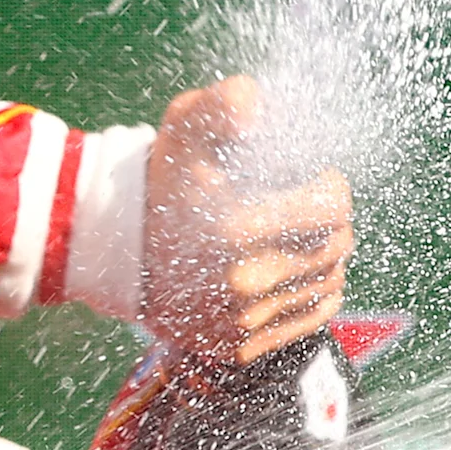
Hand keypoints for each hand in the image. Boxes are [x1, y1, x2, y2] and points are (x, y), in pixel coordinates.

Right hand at [143, 76, 353, 366]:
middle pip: (336, 246)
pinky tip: (292, 272)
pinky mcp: (240, 347)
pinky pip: (309, 320)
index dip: (331, 186)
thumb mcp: (184, 126)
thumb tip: (259, 106)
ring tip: (294, 236)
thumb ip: (225, 102)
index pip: (333, 207)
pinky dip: (313, 294)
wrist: (114, 251)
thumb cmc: (159, 182)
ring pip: (329, 283)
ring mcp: (243, 321)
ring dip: (324, 256)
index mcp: (237, 231)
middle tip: (304, 204)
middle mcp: (244, 284)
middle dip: (330, 220)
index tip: (313, 178)